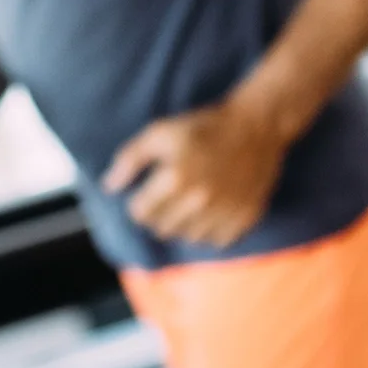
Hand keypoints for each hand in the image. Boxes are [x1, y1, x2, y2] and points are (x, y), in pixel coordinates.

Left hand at [102, 98, 292, 247]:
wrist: (257, 126)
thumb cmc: (203, 128)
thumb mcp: (160, 132)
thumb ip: (130, 159)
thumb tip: (110, 187)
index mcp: (175, 178)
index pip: (139, 214)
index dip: (139, 203)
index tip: (148, 192)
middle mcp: (199, 200)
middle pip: (162, 229)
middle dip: (160, 214)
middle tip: (171, 195)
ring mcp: (224, 212)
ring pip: (188, 238)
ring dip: (184, 224)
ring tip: (192, 201)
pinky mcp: (244, 219)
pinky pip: (217, 241)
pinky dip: (210, 230)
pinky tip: (212, 209)